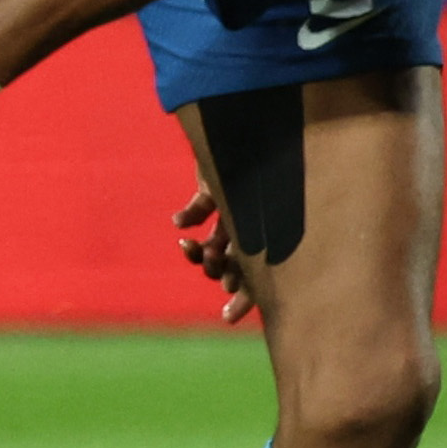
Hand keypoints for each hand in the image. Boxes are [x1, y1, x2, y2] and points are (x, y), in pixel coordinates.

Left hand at [171, 185, 256, 324]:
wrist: (255, 128)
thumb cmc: (265, 178)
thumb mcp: (259, 218)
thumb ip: (248, 248)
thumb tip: (227, 285)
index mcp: (268, 236)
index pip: (258, 273)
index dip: (244, 299)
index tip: (227, 318)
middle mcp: (248, 226)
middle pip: (231, 262)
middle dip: (220, 273)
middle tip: (217, 278)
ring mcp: (230, 209)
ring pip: (211, 242)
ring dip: (200, 252)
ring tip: (189, 248)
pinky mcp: (213, 188)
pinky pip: (198, 210)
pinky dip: (187, 219)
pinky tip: (178, 224)